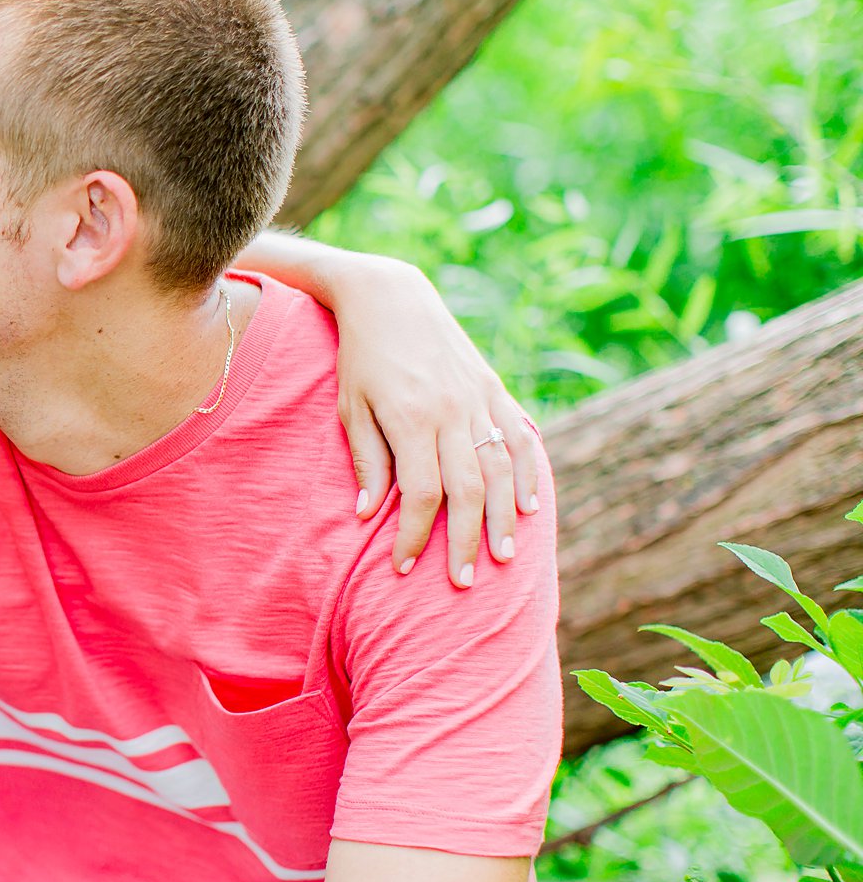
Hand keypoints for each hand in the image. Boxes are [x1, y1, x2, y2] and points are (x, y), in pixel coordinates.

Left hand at [332, 261, 537, 586]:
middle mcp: (452, 410)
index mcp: (411, 417)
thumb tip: (371, 514)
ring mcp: (478, 398)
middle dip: (464, 540)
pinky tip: (530, 507)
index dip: (415, 535)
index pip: (422, 493)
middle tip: (461, 582)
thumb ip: (367, 460)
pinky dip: (527, 473)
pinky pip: (518, 437)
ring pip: (501, 468)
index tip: (403, 566)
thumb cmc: (361, 358)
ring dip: (504, 517)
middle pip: (467, 489)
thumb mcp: (351, 407)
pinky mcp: (493, 388)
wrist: (391, 298)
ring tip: (503, 556)